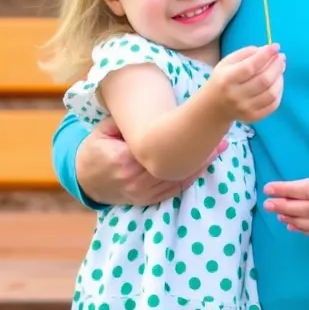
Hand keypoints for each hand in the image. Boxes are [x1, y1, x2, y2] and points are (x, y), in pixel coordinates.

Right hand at [76, 119, 225, 205]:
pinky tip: (204, 166)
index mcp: (124, 160)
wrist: (86, 180)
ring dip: (200, 166)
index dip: (184, 141)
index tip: (204, 129)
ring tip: (219, 150)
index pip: (159, 149)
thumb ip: (125, 121)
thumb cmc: (97, 149)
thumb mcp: (104, 130)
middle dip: (199, 155)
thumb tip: (148, 108)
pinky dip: (190, 179)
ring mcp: (142, 194)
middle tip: (222, 140)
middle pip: (173, 166)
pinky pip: (173, 191)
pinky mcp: (147, 201)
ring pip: (177, 180)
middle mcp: (135, 180)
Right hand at [208, 43, 284, 122]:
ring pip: (271, 93)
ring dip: (280, 78)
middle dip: (276, 66)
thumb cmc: (223, 79)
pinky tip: (277, 82)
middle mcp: (236, 96)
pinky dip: (279, 90)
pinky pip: (273, 104)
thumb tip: (269, 50)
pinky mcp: (254, 117)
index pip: (250, 67)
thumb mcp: (228, 62)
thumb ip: (247, 53)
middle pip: (264, 80)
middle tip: (281, 57)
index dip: (265, 55)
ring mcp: (246, 109)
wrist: (214, 107)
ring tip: (280, 68)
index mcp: (227, 79)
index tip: (275, 47)